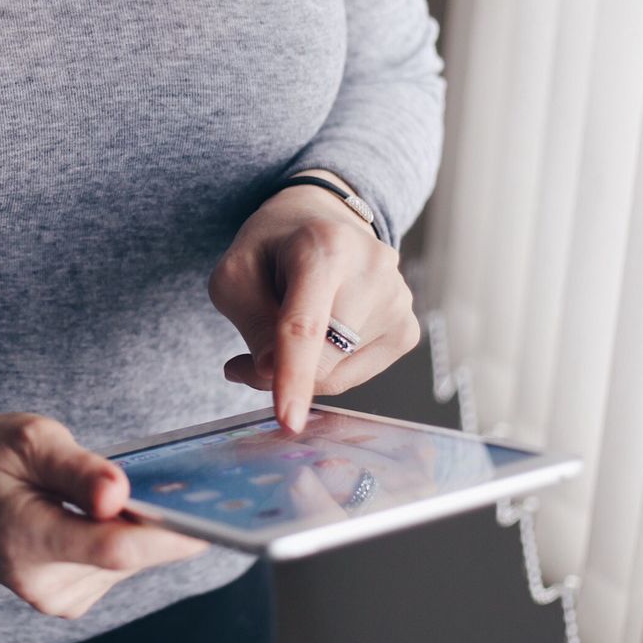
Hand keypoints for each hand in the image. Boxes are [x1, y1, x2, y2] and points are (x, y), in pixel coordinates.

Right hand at [0, 413, 207, 618]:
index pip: (115, 548)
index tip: (215, 514)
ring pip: (127, 562)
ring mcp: (52, 595)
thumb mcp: (30, 439)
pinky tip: (107, 508)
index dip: (170, 534)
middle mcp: (41, 581)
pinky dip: (121, 536)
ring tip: (120, 486)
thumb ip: (79, 469)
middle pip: (128, 556)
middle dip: (160, 519)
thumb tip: (121, 495)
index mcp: (26, 538)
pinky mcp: (64, 597)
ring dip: (137, 526)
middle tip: (188, 480)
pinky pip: (114, 566)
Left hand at [208, 169, 420, 432]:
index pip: (306, 325)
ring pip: (338, 375)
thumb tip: (275, 375)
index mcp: (323, 247)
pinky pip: (356, 375)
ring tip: (297, 317)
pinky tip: (325, 329)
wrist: (321, 221)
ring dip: (304, 366)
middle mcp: (373, 270)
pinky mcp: (407, 329)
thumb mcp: (235, 276)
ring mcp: (398, 300)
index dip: (293, 375)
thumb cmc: (273, 249)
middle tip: (252, 353)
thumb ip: (250, 326)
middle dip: (279, 371)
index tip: (287, 420)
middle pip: (321, 361)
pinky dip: (328, 366)